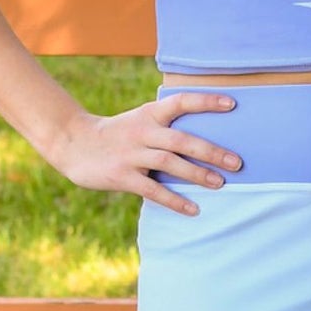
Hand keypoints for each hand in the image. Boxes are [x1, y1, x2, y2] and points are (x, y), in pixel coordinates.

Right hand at [47, 91, 240, 216]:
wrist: (73, 143)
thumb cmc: (118, 134)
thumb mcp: (140, 121)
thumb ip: (167, 127)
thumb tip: (208, 143)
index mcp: (150, 114)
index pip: (181, 102)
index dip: (206, 102)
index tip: (233, 104)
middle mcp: (142, 131)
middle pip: (182, 140)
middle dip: (211, 151)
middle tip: (237, 163)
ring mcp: (131, 154)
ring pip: (169, 163)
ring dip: (197, 174)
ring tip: (220, 184)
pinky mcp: (122, 176)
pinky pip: (153, 189)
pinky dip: (174, 200)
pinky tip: (193, 209)